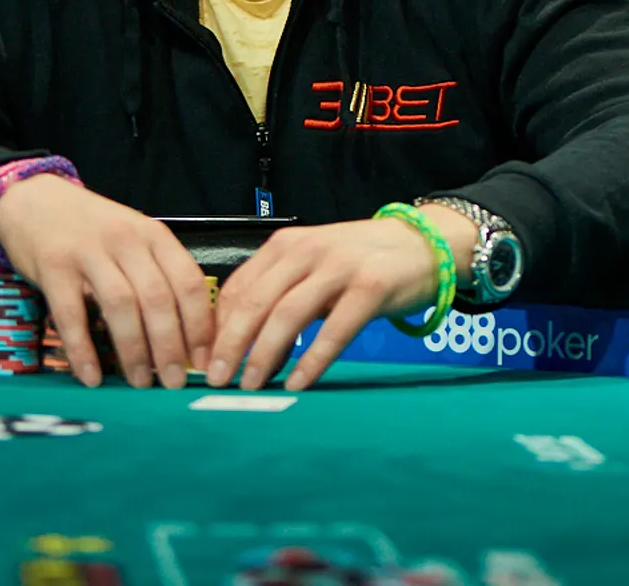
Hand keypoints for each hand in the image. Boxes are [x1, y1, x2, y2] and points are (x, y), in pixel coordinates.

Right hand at [0, 175, 212, 389]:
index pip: (188, 281)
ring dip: (134, 351)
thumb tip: (185, 335)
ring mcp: (88, 251)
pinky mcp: (53, 265)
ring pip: (121, 306)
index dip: (199, 325)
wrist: (34, 200)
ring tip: (140, 382)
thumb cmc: (91, 229)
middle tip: (174, 381)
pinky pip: (71, 314)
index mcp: (153, 235)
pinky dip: (83, 350)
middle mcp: (126, 240)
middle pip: (157, 298)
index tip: (202, 360)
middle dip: (169, 347)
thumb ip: (157, 274)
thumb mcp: (133, 239)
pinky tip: (92, 377)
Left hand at [208, 215, 454, 392]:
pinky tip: (298, 383)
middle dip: (230, 344)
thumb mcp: (312, 267)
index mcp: (285, 246)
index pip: (237, 288)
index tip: (205, 361)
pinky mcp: (370, 287)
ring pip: (288, 314)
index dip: (217, 328)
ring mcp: (339, 267)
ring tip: (250, 386)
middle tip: (216, 380)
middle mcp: (306, 251)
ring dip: (263, 354)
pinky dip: (313, 359)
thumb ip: (280, 293)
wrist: (423, 243)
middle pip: (255, 301)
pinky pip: (335, 329)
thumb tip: (241, 343)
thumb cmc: (360, 261)